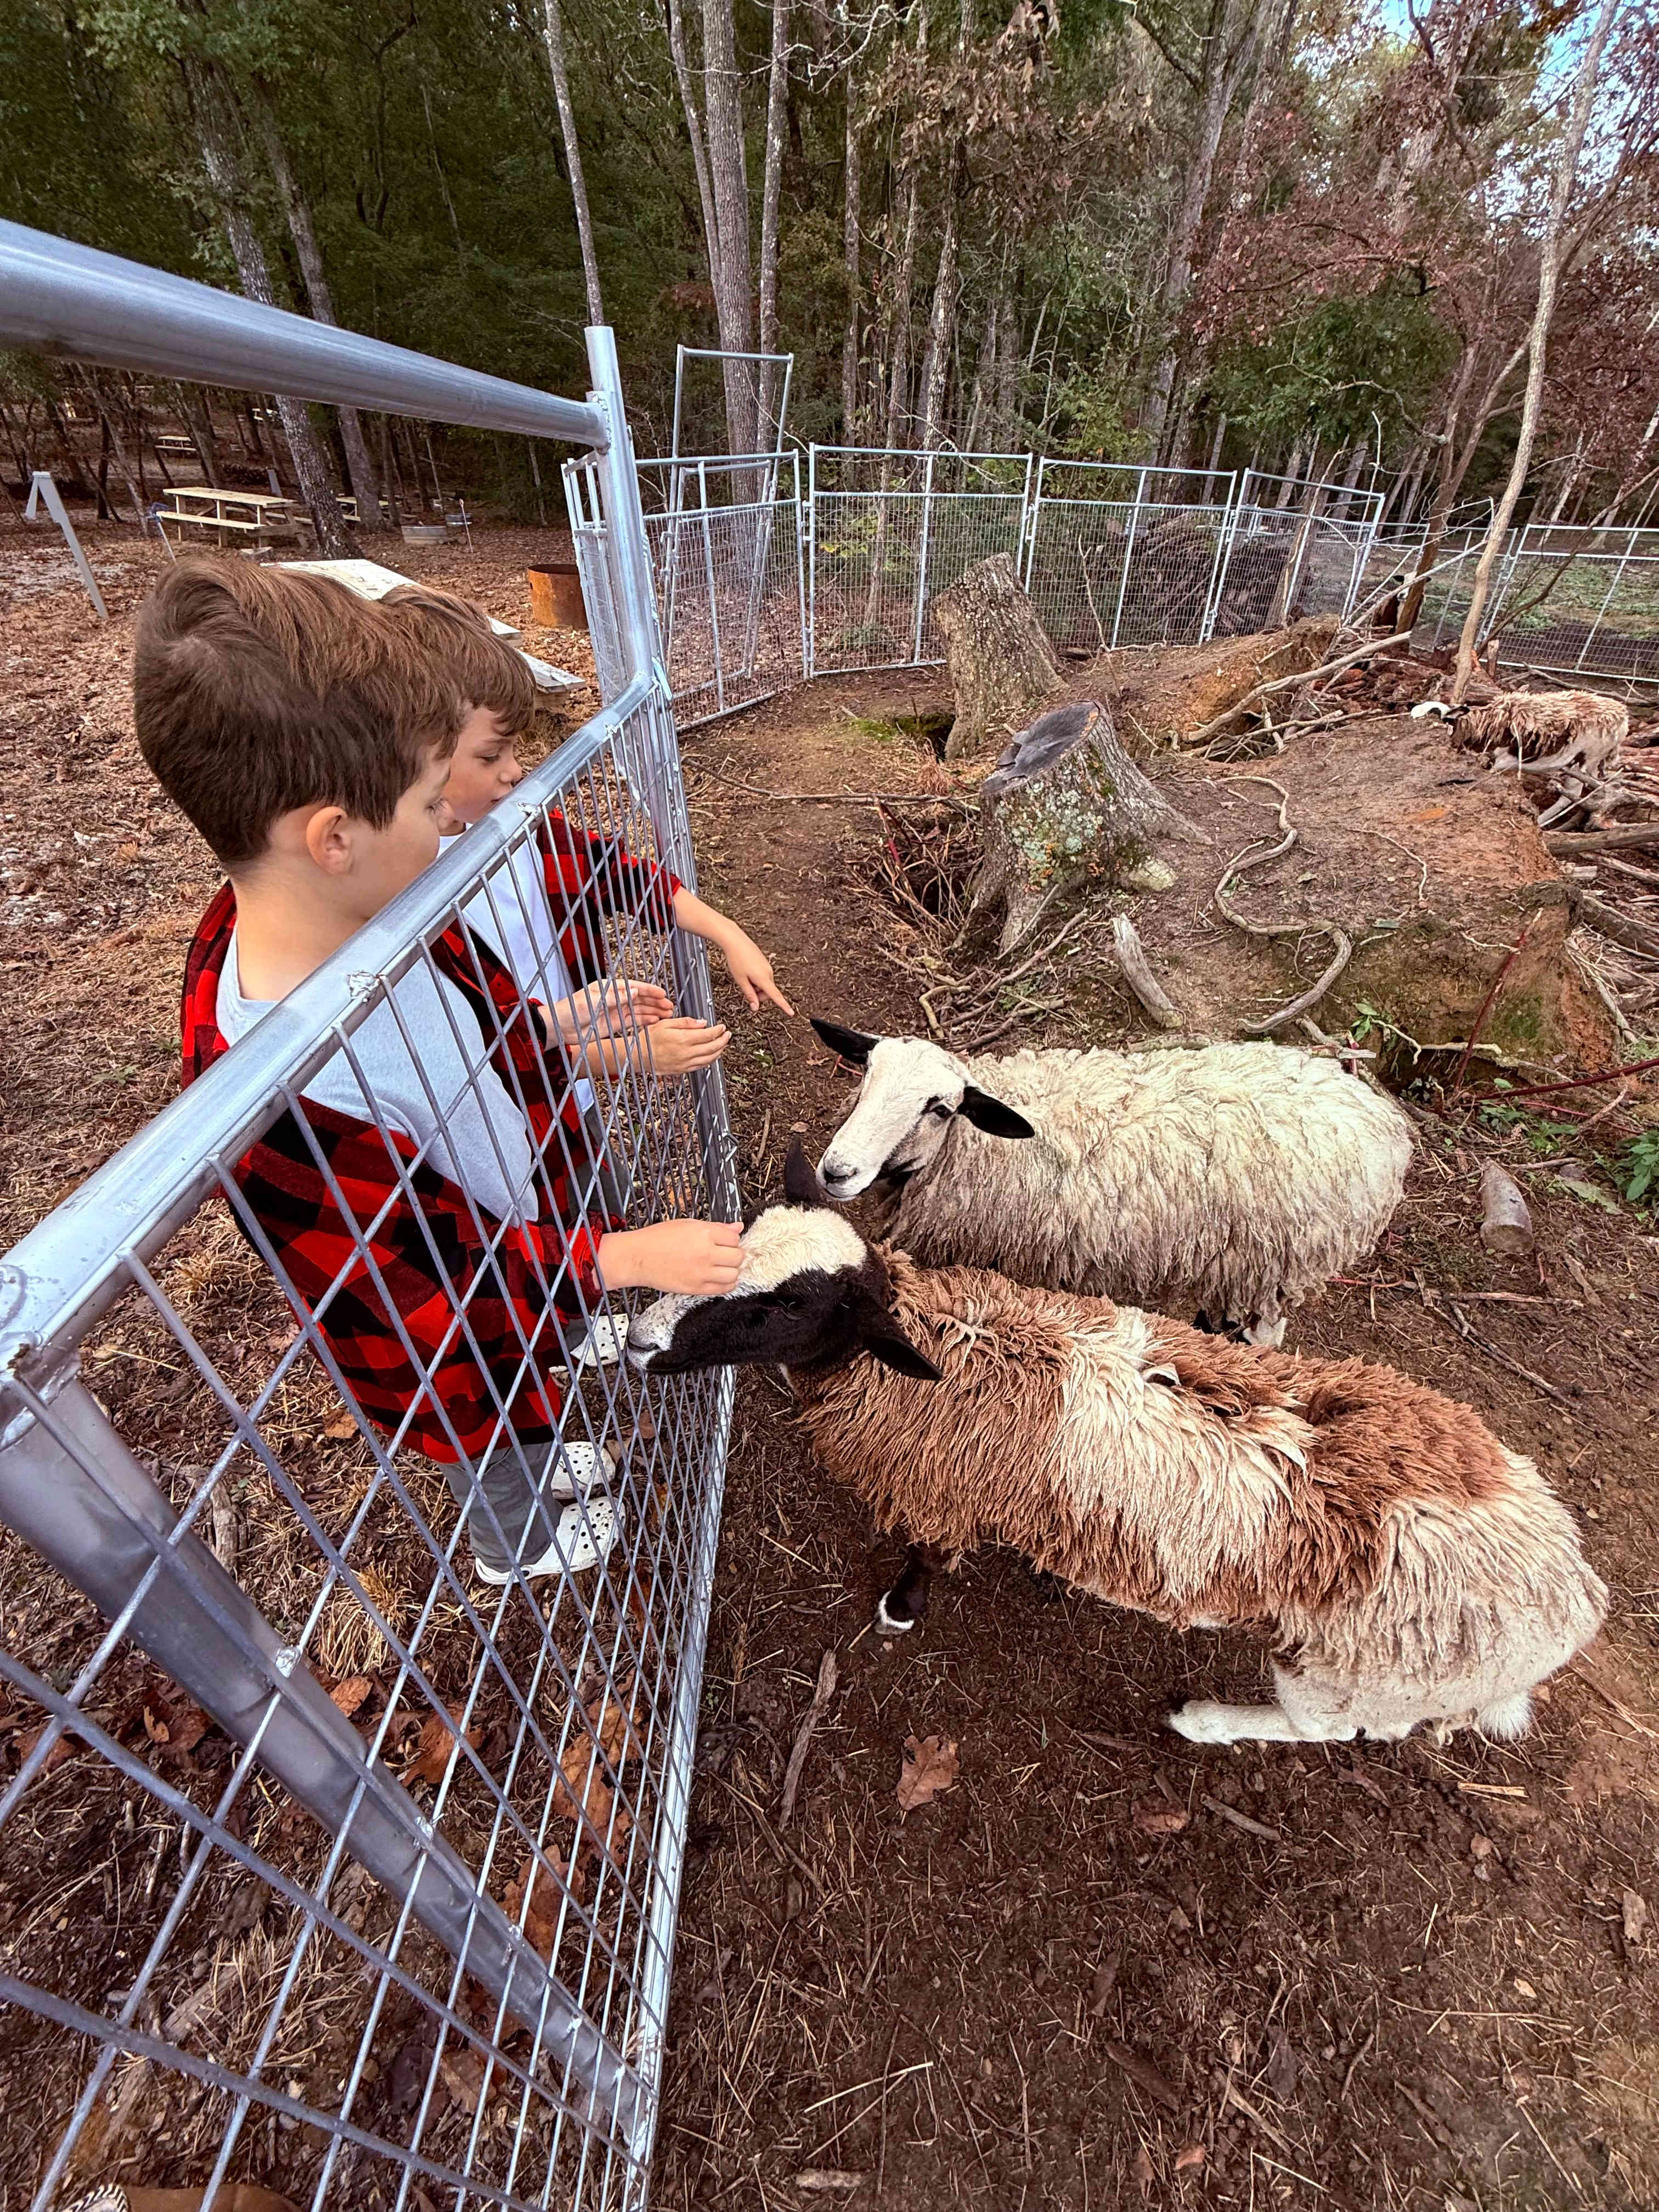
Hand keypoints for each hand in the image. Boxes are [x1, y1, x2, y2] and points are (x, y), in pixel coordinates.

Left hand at [551, 978, 673, 1046]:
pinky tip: (655, 1020)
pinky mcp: (614, 1023)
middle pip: (640, 998)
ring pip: (639, 1009)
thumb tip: (636, 990)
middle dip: (655, 1001)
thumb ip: (616, 996)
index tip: (663, 993)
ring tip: (667, 1014)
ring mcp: (615, 1011)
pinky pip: (633, 1021)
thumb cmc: (573, 1009)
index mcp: (609, 987)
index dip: (650, 990)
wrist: (560, 1027)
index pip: (634, 987)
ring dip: (653, 1011)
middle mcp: (614, 998)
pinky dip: (644, 1020)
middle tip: (669, 1006)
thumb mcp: (595, 1000)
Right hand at [597, 1219, 743, 1294]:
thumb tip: (737, 1227)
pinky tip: (718, 1278)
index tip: (725, 1241)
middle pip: (738, 1256)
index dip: (731, 1239)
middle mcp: (705, 1253)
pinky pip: (724, 1289)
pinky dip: (726, 1284)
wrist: (638, 1258)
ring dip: (731, 1270)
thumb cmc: (658, 1239)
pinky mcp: (696, 1288)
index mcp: (704, 1233)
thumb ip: (715, 1227)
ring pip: (734, 1274)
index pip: (735, 1238)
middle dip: (734, 1254)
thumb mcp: (687, 1224)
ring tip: (722, 1266)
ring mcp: (701, 1273)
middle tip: (725, 1253)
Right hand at [643, 1017, 730, 1075]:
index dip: (718, 1030)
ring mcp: (685, 1063)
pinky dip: (710, 1060)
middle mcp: (686, 1053)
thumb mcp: (666, 1023)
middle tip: (727, 1035)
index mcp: (683, 1039)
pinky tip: (712, 1055)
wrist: (639, 1056)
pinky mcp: (683, 1070)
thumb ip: (686, 1023)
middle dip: (723, 1040)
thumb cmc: (649, 1039)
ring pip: (709, 1058)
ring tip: (723, 1044)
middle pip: (712, 1047)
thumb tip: (702, 1023)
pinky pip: (701, 1066)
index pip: (708, 1035)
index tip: (722, 1027)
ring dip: (719, 1051)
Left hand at [717, 928, 793, 1015]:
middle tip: (746, 990)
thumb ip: (749, 995)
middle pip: (768, 992)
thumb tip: (755, 1008)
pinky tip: (746, 972)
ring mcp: (767, 967)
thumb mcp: (740, 980)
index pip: (775, 996)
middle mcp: (768, 972)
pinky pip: (763, 976)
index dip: (783, 1005)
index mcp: (763, 978)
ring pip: (765, 984)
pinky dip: (757, 979)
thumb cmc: (736, 959)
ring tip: (744, 978)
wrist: (736, 941)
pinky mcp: (765, 963)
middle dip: (759, 995)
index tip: (791, 1013)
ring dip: (757, 987)